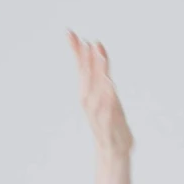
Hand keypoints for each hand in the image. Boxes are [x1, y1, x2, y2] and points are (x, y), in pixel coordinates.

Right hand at [67, 33, 132, 157]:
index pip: (81, 67)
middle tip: (85, 39)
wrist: (112, 150)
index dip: (76, 50)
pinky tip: (109, 84)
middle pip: (87, 74)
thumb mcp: (104, 96)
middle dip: (85, 56)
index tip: (71, 33)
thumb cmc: (109, 122)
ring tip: (99, 53)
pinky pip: (108, 107)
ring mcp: (98, 110)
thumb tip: (98, 53)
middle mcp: (89, 99)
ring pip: (97, 86)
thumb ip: (101, 76)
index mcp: (87, 92)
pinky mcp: (109, 121)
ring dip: (98, 69)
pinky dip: (107, 96)